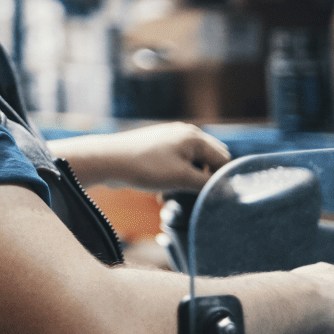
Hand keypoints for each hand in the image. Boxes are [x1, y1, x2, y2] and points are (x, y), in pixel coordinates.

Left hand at [52, 123, 229, 190]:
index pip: (223, 160)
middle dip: (202, 182)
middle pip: (208, 162)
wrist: (106, 161)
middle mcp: (184, 134)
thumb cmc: (145, 167)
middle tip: (188, 196)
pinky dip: (173, 180)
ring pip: (190, 166)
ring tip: (170, 196)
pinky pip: (175, 167)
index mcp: (194, 137)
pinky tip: (161, 194)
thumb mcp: (182, 178)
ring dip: (185, 184)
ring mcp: (169, 141)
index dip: (220, 180)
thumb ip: (208, 184)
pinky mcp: (156, 150)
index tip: (209, 198)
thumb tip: (227, 190)